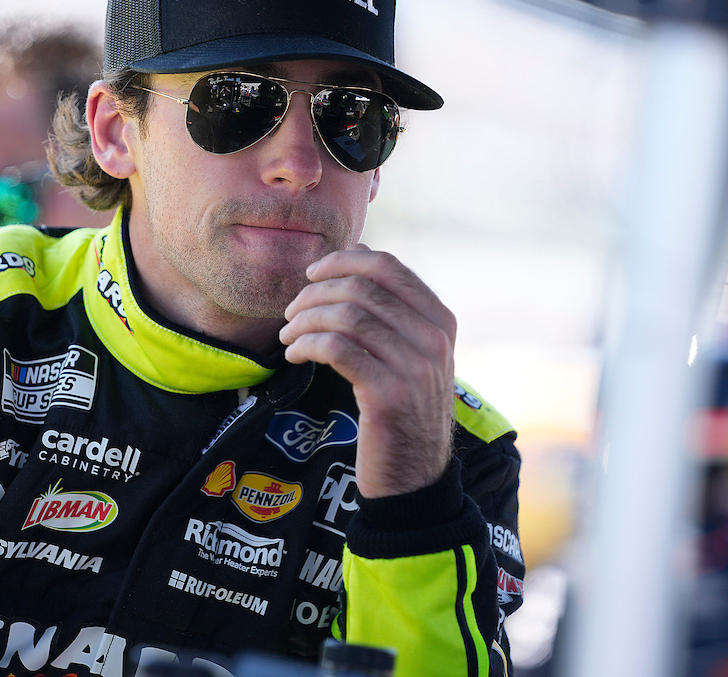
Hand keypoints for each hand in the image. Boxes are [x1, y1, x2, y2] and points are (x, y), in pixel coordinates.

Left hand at [279, 244, 455, 498]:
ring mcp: (414, 367)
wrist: (414, 476)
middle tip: (290, 312)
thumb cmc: (402, 407)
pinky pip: (336, 349)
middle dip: (314, 294)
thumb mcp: (409, 353)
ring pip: (346, 316)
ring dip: (304, 321)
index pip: (387, 266)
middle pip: (360, 288)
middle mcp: (433, 339)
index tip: (311, 274)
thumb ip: (390, 307)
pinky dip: (306, 345)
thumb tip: (359, 251)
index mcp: (440, 320)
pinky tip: (294, 355)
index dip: (342, 261)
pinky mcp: (388, 395)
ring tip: (288, 336)